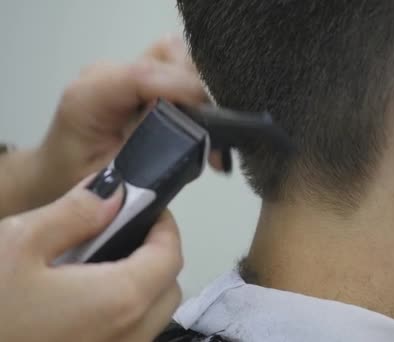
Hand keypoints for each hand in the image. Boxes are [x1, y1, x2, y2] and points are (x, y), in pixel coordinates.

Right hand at [0, 174, 182, 340]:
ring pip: (149, 317)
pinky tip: (78, 299)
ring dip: (140, 285)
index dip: (164, 225)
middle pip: (167, 288)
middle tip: (119, 232)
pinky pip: (126, 338)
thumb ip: (76, 214)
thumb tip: (114, 194)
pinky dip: (120, 313)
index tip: (144, 206)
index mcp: (121, 300)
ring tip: (95, 264)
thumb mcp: (18, 243)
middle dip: (155, 255)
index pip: (170, 255)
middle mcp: (129, 337)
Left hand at [33, 34, 206, 207]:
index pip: (145, 74)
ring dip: (197, 93)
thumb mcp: (115, 183)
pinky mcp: (139, 77)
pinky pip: (177, 70)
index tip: (214, 128)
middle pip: (169, 58)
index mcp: (90, 96)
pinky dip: (194, 94)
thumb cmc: (80, 186)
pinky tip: (196, 124)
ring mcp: (124, 72)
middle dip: (198, 95)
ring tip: (203, 134)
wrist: (59, 177)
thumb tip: (191, 135)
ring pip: (178, 59)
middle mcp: (107, 74)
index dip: (186, 92)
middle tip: (211, 141)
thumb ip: (148, 155)